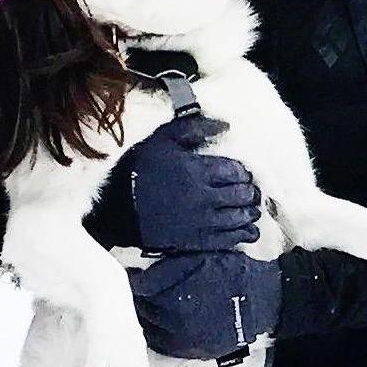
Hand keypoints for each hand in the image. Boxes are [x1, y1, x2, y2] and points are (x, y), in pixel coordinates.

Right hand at [91, 113, 261, 253]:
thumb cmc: (138, 168)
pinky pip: (228, 240)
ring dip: (250, 214)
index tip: (243, 173)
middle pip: (241, 196)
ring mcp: (200, 222)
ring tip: (252, 210)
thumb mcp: (162, 138)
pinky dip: (243, 235)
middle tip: (251, 191)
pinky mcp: (194, 241)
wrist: (115, 208)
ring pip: (239, 219)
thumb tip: (226, 125)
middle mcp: (204, 198)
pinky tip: (248, 231)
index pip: (236, 172)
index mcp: (197, 170)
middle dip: (250, 193)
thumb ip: (195, 127)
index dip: (245, 172)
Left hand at [128, 246, 283, 362]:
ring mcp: (185, 339)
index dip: (135, 280)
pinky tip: (164, 323)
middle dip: (141, 299)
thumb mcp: (198, 259)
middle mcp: (175, 320)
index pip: (140, 289)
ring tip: (152, 306)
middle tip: (143, 291)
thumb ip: (165, 267)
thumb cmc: (231, 273)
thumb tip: (136, 272)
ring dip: (148, 317)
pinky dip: (160, 334)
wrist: (263, 299)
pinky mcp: (194, 351)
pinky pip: (165, 345)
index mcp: (173, 294)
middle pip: (142, 310)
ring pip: (151, 330)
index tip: (134, 275)